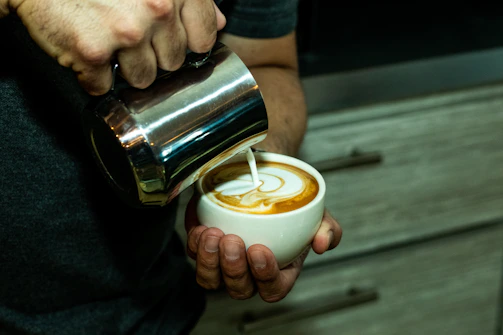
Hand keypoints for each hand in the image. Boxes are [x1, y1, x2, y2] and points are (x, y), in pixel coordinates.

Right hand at [8, 0, 225, 94]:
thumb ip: (190, 0)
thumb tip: (218, 23)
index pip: (203, 39)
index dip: (186, 45)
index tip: (171, 42)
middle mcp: (156, 8)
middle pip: (171, 63)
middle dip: (151, 55)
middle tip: (127, 34)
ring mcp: (126, 32)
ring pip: (142, 80)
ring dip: (123, 69)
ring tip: (106, 41)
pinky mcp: (92, 52)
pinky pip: (102, 87)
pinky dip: (91, 77)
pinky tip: (84, 51)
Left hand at [185, 194, 341, 301]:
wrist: (264, 178)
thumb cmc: (289, 203)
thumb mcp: (317, 213)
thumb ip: (328, 229)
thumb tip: (323, 244)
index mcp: (278, 270)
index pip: (272, 288)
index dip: (265, 276)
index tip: (259, 250)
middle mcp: (249, 272)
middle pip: (238, 288)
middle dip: (233, 268)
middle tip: (233, 241)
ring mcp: (223, 262)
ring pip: (211, 279)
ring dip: (209, 261)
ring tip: (212, 235)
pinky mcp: (203, 247)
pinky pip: (194, 256)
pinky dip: (194, 244)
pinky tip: (200, 228)